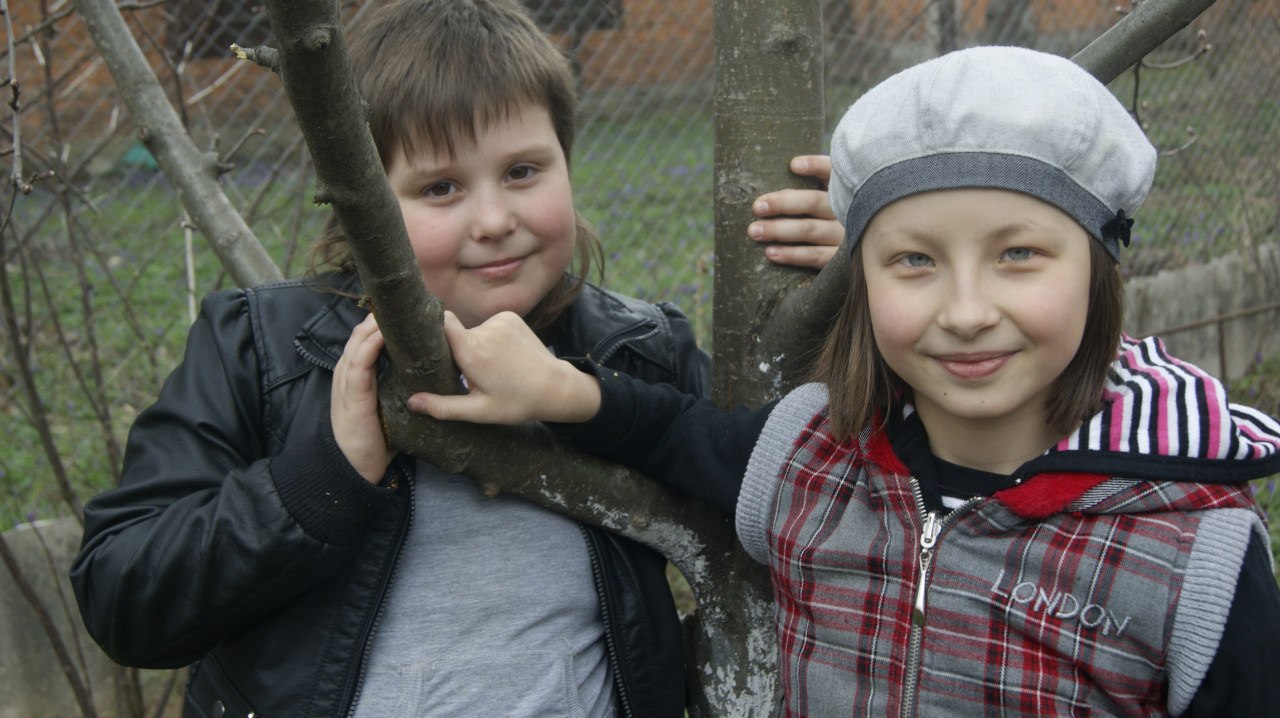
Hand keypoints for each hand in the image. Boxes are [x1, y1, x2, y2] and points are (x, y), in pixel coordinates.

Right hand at [331, 314, 393, 483]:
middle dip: (382, 316)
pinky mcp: (350, 391)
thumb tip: (430, 375)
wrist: (354, 465)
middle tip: (408, 303)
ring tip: (396, 309)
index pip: (369, 337)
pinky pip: (359, 361)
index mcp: (358, 371)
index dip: (385, 323)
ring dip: (376, 323)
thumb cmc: (375, 438)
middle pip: (363, 331)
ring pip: (358, 339)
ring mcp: (347, 378)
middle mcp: (350, 369)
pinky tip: (384, 334)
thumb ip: (402, 387)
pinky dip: (370, 344)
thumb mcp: (389, 406)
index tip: (410, 312)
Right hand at [406, 311, 601, 424]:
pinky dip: (491, 338)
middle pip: (456, 334)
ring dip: (476, 346)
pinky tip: (504, 356)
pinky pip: (489, 325)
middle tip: (470, 374)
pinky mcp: (510, 316)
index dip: (429, 326)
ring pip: (473, 331)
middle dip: (458, 351)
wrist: (557, 387)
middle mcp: (485, 331)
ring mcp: (500, 320)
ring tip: (493, 367)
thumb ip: (444, 407)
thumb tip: (412, 402)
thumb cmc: (517, 403)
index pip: (442, 323)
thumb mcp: (480, 411)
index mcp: (473, 353)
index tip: (421, 337)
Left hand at [749, 155, 843, 269]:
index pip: (832, 171)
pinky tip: (771, 252)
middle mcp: (849, 211)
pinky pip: (815, 256)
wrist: (863, 255)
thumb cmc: (835, 220)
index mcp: (845, 190)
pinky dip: (792, 255)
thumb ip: (815, 184)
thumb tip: (784, 172)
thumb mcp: (833, 198)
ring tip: (755, 231)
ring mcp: (846, 236)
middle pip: (813, 202)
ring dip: (779, 230)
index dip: (815, 166)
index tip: (793, 165)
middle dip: (783, 203)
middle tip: (757, 207)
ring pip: (810, 229)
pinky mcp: (843, 261)